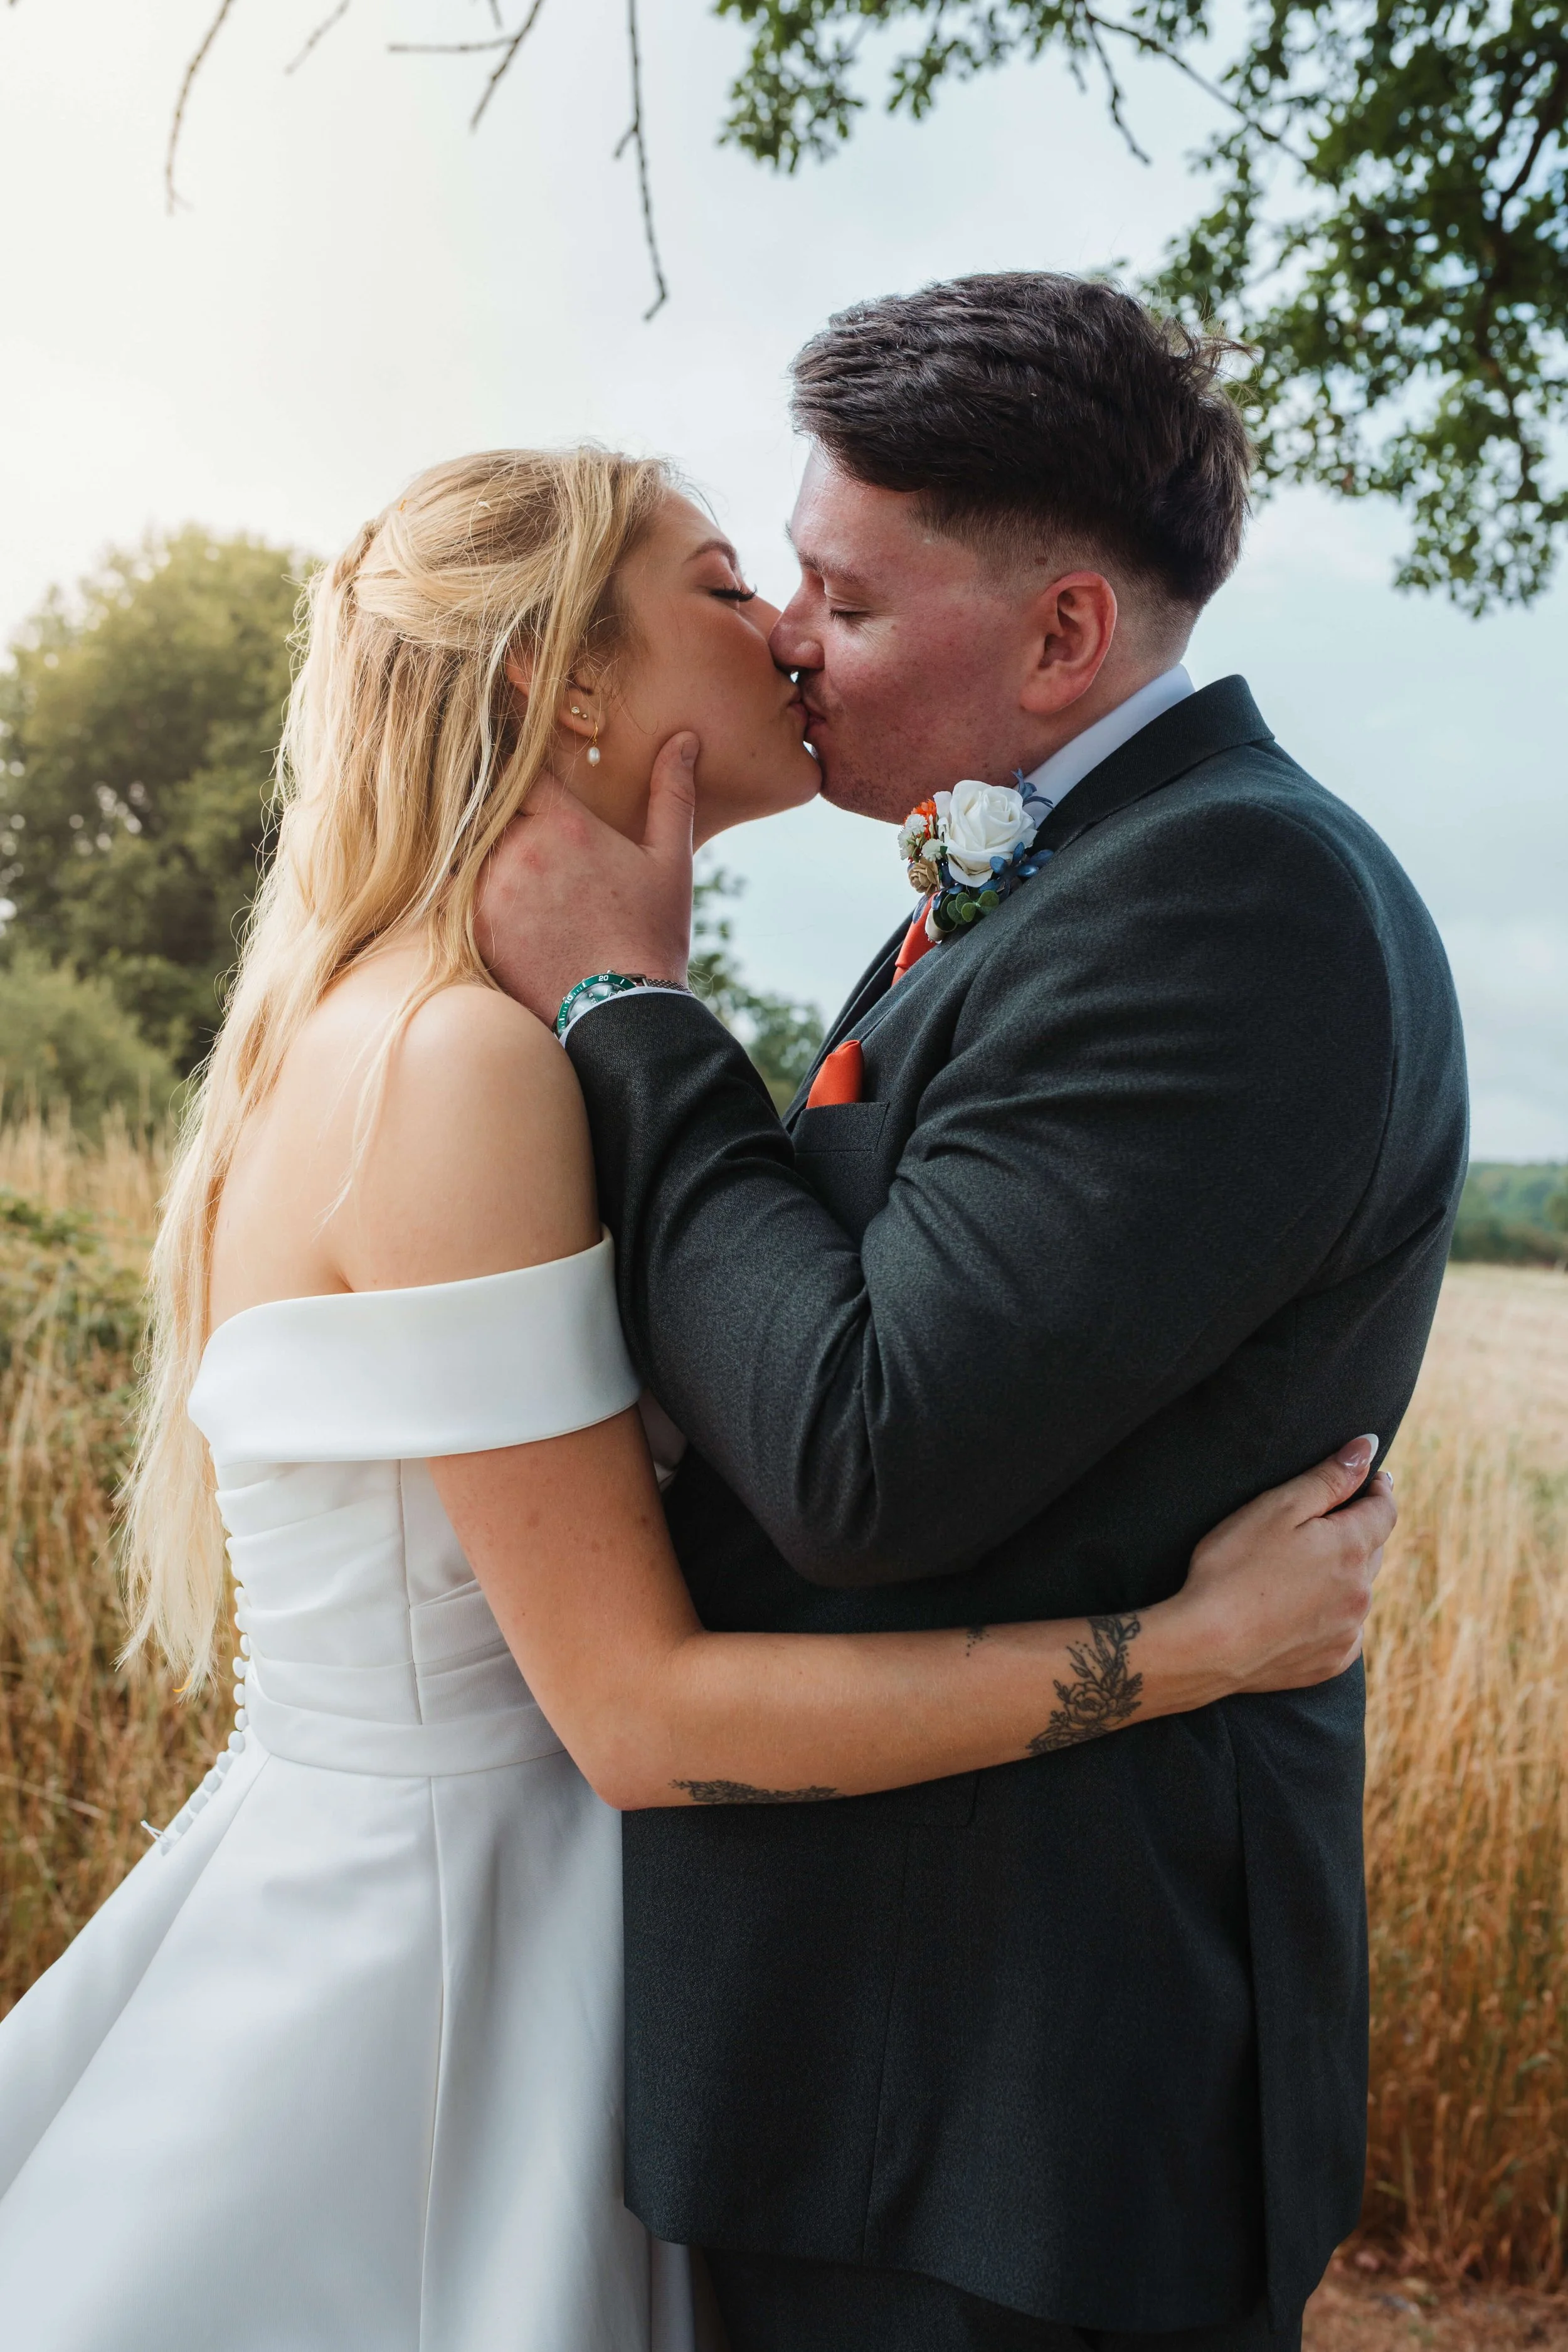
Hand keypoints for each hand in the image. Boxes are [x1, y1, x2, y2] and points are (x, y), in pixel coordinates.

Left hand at [476, 733, 699, 1028]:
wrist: (621, 1014)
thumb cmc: (651, 937)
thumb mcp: (671, 861)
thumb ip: (671, 794)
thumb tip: (683, 740)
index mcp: (566, 824)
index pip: (521, 768)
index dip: (519, 770)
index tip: (520, 777)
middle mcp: (521, 849)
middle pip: (487, 806)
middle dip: (498, 812)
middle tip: (505, 825)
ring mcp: (491, 888)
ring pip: (465, 848)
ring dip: (480, 851)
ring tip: (499, 870)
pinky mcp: (473, 926)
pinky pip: (452, 891)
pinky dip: (463, 889)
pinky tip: (486, 901)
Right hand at [1175, 1436, 1395, 1695]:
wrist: (1205, 1646)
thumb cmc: (1233, 1567)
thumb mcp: (1277, 1508)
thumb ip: (1328, 1478)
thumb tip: (1368, 1447)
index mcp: (1351, 1548)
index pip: (1384, 1510)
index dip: (1377, 1488)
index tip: (1370, 1478)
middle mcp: (1361, 1592)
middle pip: (1373, 1549)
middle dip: (1358, 1530)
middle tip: (1328, 1520)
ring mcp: (1348, 1631)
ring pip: (1359, 1590)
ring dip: (1344, 1573)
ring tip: (1303, 1568)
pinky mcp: (1331, 1661)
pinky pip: (1344, 1628)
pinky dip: (1331, 1613)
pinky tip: (1298, 1610)